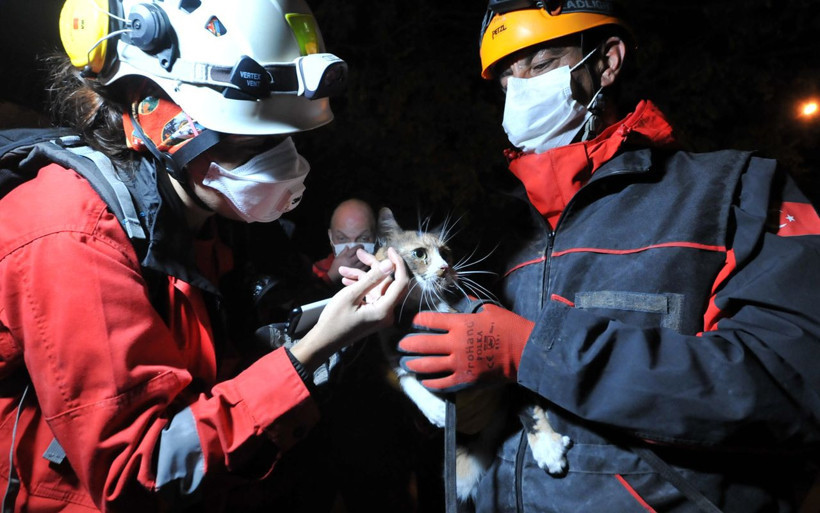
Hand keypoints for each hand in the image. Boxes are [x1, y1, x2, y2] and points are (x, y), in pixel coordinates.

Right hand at [290, 247, 407, 371]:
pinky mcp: (373, 314)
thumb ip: (372, 279)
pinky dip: (361, 287)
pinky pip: (372, 295)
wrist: (324, 340)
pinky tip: (346, 281)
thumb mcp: (351, 295)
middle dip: (374, 267)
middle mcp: (387, 313)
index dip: (398, 264)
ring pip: (377, 288)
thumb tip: (389, 264)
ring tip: (343, 270)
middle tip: (360, 254)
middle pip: (388, 283)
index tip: (390, 250)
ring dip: (362, 277)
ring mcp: (380, 314)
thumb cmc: (335, 319)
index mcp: (385, 310)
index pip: (401, 282)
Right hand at [327, 245, 367, 283]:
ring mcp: (355, 269)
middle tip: (365, 250)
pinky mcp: (358, 275)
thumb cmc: (335, 267)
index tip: (361, 246)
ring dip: (367, 258)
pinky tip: (367, 264)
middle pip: (361, 255)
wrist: (333, 279)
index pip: (355, 249)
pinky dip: (367, 265)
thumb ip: (343, 252)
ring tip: (367, 257)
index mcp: (346, 257)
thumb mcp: (337, 258)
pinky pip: (365, 268)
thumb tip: (348, 246)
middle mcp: (351, 262)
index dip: (360, 246)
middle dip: (364, 251)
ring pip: (364, 261)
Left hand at [397, 304, 533, 392]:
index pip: (429, 320)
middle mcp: (456, 343)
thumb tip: (460, 299)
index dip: (417, 321)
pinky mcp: (465, 379)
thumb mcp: (489, 309)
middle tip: (400, 346)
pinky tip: (424, 380)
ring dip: (413, 364)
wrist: (524, 351)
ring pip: (428, 365)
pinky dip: (430, 382)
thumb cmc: (509, 327)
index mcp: (460, 323)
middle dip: (407, 345)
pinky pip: (442, 383)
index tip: (412, 322)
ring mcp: (459, 363)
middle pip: (423, 344)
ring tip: (405, 363)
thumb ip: (470, 305)